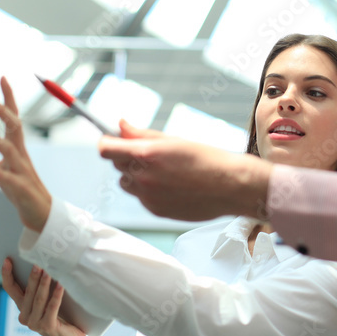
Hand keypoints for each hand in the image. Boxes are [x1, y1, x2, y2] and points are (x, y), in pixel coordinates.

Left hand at [0, 77, 51, 231]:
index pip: (13, 118)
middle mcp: (20, 155)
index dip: (8, 98)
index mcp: (16, 148)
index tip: (2, 78)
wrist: (40, 211)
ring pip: (9, 149)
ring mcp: (20, 170)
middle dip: (3, 112)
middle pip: (15, 127)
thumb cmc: (19, 187)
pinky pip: (8, 177)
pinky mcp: (18, 187)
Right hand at [1, 257, 84, 335]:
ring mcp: (34, 323)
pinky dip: (56, 295)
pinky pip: (51, 308)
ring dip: (44, 284)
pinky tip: (60, 284)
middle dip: (32, 277)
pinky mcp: (47, 327)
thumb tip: (42, 262)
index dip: (7, 275)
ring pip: (39, 299)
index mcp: (22, 307)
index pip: (10, 289)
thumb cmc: (59, 314)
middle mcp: (24, 316)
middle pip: (27, 292)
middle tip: (38, 262)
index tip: (7, 260)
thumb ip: (40, 287)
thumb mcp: (45, 300)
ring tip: (49, 270)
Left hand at [99, 126, 271, 220]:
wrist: (230, 187)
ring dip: (136, 175)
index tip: (114, 140)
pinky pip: (141, 198)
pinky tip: (172, 186)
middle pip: (116, 165)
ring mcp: (148, 197)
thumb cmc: (207, 159)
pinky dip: (150, 191)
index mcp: (147, 154)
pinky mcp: (155, 211)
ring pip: (126, 183)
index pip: (106, 149)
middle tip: (151, 154)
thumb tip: (120, 125)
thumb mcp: (174, 140)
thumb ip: (142, 134)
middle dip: (126, 157)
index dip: (107, 142)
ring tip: (164, 172)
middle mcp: (143, 177)